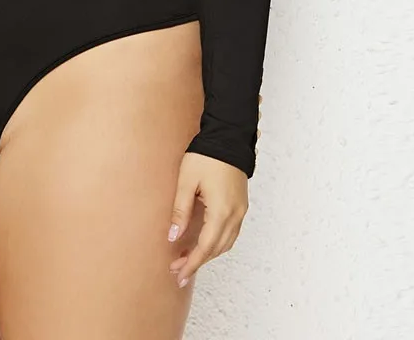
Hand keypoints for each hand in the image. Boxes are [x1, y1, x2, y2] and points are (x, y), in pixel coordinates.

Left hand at [166, 152, 249, 287]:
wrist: (228, 139)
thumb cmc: (205, 157)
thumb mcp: (186, 182)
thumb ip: (180, 210)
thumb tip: (173, 236)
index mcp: (221, 211)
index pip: (205, 247)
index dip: (192, 263)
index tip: (179, 275)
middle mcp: (234, 215)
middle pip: (216, 249)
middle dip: (197, 262)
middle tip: (178, 270)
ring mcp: (240, 211)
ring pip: (225, 243)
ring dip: (207, 254)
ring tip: (187, 258)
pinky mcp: (241, 206)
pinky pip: (230, 233)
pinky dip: (217, 243)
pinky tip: (203, 243)